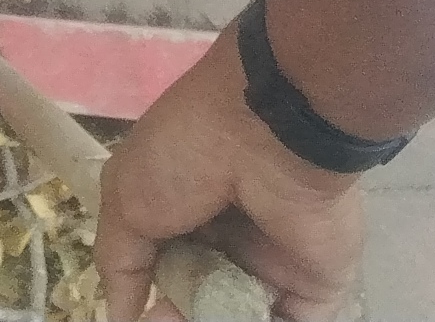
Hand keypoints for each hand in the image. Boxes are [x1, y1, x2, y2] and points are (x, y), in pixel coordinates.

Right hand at [94, 35, 364, 321]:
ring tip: (180, 318)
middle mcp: (232, 239)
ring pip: (238, 313)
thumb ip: (120, 262)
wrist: (269, 131)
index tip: (138, 309)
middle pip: (201, 296)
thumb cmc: (187, 153)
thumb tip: (121, 315)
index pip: (166, 267)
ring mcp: (274, 265)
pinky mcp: (314, 287)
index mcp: (190, 211)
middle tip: (161, 317)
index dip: (149, 291)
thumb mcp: (125, 195)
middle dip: (175, 313)